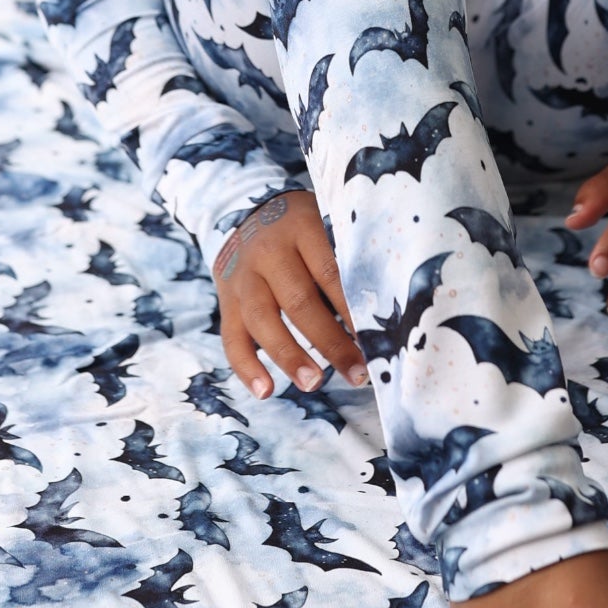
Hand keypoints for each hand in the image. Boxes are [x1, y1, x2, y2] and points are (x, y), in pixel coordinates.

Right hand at [214, 191, 367, 397]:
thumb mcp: (325, 225)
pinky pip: (231, 338)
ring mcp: (243, 277)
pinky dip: (247, 368)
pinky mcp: (226, 301)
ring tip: (313, 384)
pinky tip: (266, 391)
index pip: (330, 272)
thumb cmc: (303, 230)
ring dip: (289, 357)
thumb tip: (380, 314)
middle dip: (330, 342)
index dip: (351, 309)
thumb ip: (345, 259)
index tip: (374, 340)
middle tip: (356, 373)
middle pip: (299, 301)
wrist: (249, 216)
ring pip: (263, 320)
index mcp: (301, 228)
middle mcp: (268, 252)